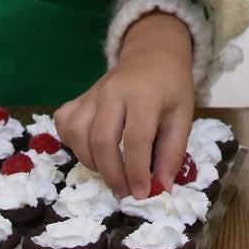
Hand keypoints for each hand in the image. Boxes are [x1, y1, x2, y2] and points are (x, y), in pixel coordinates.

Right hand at [54, 11, 194, 198]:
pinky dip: (71, 142)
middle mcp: (113, 92)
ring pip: (78, 134)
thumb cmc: (171, 87)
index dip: (137, 171)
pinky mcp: (80, 97)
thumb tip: (161, 188)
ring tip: (110, 173)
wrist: (153, 55)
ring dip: (91, 162)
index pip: (136, 139)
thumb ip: (173, 152)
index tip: (141, 194)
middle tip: (125, 191)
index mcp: (144, 95)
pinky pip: (65, 123)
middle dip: (112, 174)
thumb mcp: (183, 116)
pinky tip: (90, 151)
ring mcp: (92, 93)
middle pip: (102, 140)